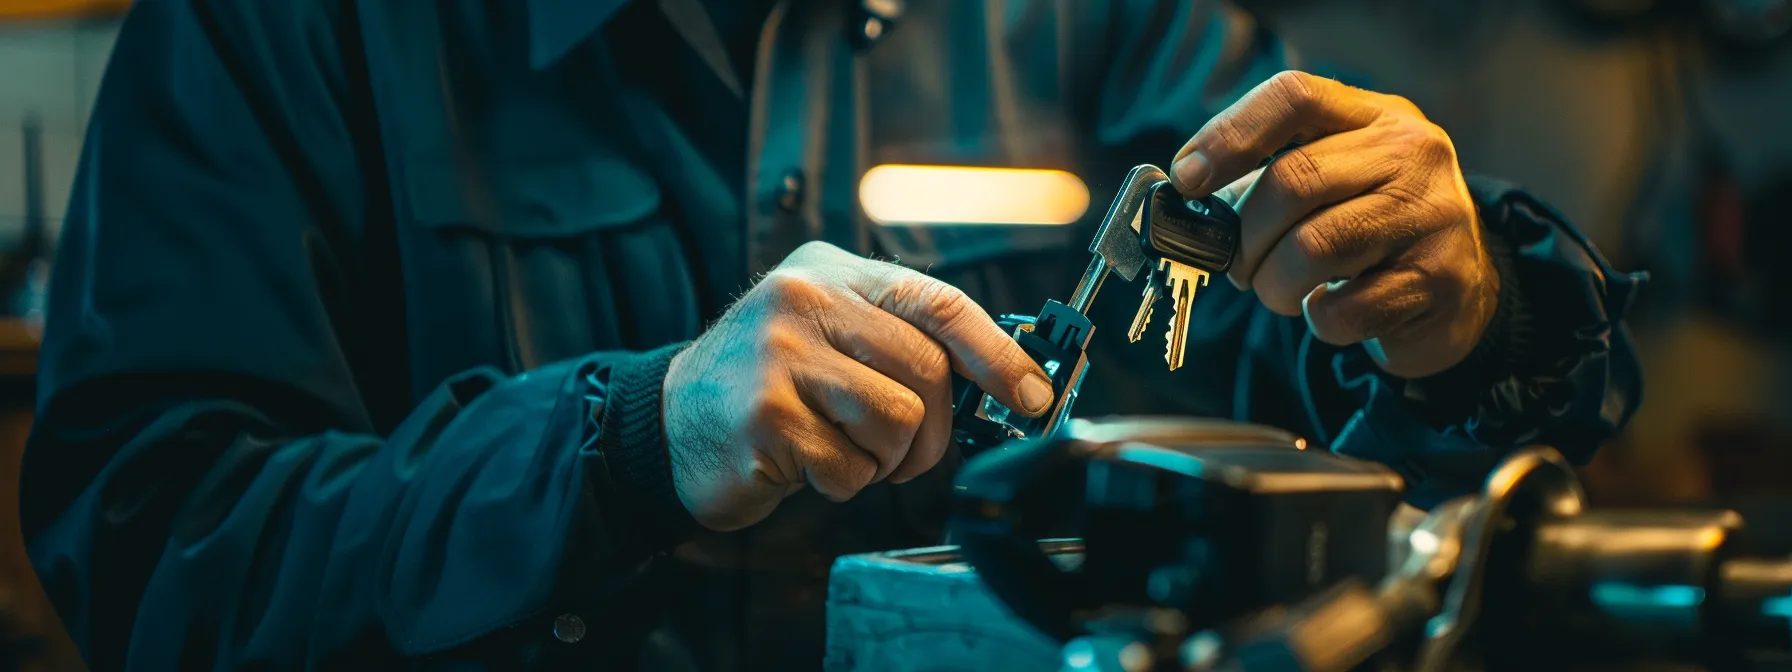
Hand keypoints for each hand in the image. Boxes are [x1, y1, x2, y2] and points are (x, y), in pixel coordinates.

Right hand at [663, 241, 1053, 530]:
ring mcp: (780, 355)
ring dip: (884, 459)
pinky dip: (842, 483)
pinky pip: (851, 467)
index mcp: (831, 273)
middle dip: (933, 428)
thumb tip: (1002, 380)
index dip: (996, 353)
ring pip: (897, 420)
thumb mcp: (830, 338)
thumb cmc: (767, 387)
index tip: (1032, 394)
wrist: (667, 425)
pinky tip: (804, 465)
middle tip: (905, 451)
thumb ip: (900, 344)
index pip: (937, 301)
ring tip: (841, 450)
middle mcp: (803, 301)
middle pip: (928, 369)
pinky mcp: (765, 416)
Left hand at [1170, 71, 1497, 378]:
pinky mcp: (1440, 282)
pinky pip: (1343, 310)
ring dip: (1273, 283)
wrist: (1463, 290)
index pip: (1295, 96)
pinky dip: (1317, 319)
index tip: (1187, 179)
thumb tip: (1191, 197)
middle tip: (1239, 266)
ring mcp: (1433, 216)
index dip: (1229, 135)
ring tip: (1277, 290)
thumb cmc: (1373, 229)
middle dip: (1246, 235)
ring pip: (1314, 247)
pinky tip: (1328, 308)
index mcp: (1376, 117)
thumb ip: (1271, 177)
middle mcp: (1413, 154)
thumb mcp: (1335, 180)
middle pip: (1294, 180)